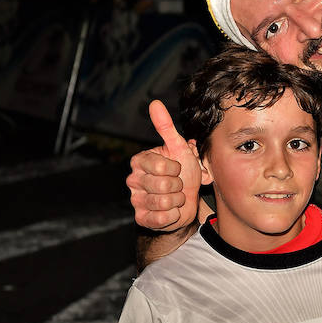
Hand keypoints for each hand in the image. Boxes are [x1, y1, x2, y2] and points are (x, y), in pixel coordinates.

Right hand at [127, 100, 200, 229]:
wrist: (188, 200)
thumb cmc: (183, 171)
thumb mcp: (178, 148)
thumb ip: (165, 127)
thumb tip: (155, 103)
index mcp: (140, 161)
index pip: (162, 166)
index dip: (176, 169)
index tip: (177, 169)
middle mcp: (133, 180)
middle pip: (164, 186)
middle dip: (179, 186)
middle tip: (177, 185)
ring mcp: (136, 200)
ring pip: (164, 203)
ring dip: (177, 201)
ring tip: (175, 197)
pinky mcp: (141, 218)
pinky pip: (161, 219)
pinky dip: (172, 215)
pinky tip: (171, 210)